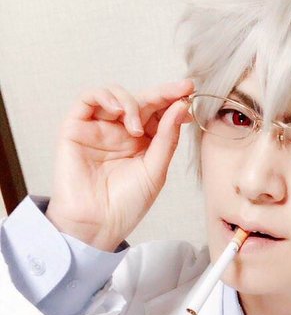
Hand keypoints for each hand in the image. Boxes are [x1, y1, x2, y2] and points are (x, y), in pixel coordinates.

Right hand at [45, 79, 194, 250]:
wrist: (98, 224)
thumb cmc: (127, 205)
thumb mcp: (156, 170)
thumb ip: (167, 138)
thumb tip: (180, 107)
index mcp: (143, 143)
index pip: (158, 113)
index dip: (173, 100)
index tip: (189, 91)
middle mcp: (121, 133)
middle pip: (141, 101)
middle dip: (161, 93)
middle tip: (178, 90)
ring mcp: (99, 129)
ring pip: (115, 95)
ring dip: (131, 102)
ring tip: (137, 125)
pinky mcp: (76, 128)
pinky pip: (88, 99)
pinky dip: (105, 97)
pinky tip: (118, 111)